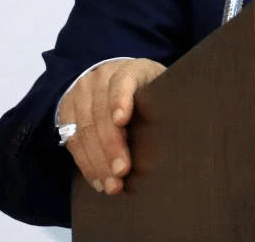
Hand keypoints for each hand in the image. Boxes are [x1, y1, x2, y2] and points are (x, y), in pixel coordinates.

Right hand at [58, 58, 165, 194]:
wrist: (114, 77)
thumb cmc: (147, 90)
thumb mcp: (160, 87)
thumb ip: (167, 101)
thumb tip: (188, 126)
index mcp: (129, 69)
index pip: (123, 82)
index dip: (121, 100)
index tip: (123, 120)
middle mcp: (100, 78)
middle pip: (101, 113)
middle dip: (111, 147)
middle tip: (122, 172)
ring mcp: (80, 93)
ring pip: (85, 130)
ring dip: (97, 162)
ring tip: (111, 185)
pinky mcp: (66, 110)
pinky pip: (73, 141)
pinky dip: (86, 164)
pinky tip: (98, 180)